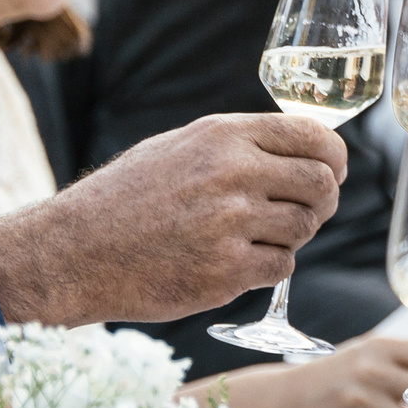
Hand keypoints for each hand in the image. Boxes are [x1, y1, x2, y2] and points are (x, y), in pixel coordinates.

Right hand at [0, 113, 346, 326]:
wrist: (72, 251)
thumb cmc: (126, 197)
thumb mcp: (181, 146)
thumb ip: (241, 145)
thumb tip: (305, 149)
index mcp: (224, 136)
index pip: (315, 137)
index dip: (334, 157)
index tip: (334, 171)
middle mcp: (233, 174)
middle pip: (321, 184)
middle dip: (323, 200)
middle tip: (308, 210)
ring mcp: (230, 225)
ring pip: (304, 228)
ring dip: (291, 235)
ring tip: (255, 235)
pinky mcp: (225, 272)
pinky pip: (281, 267)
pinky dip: (269, 266)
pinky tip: (238, 261)